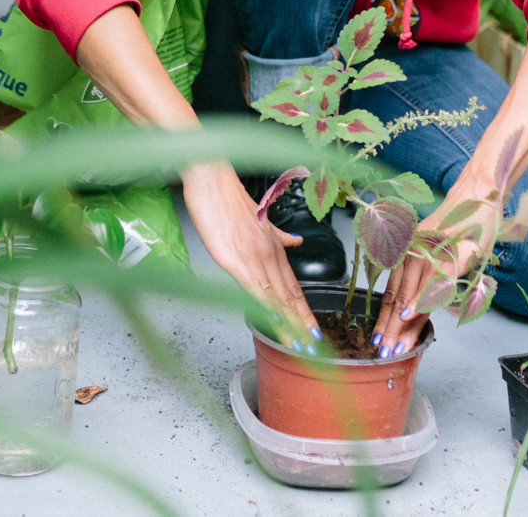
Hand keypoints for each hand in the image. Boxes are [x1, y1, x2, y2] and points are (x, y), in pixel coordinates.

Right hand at [181, 161, 321, 347]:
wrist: (212, 179)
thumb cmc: (228, 197)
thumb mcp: (260, 218)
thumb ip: (279, 236)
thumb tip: (295, 242)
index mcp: (274, 247)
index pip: (294, 286)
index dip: (303, 310)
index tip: (313, 330)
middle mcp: (269, 255)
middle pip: (291, 297)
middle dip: (302, 324)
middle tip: (315, 347)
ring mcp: (253, 259)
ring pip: (277, 298)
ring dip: (289, 324)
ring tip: (300, 346)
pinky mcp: (234, 262)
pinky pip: (256, 291)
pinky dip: (268, 310)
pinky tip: (274, 324)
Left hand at [371, 201, 488, 357]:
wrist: (476, 196)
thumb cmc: (460, 226)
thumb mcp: (435, 250)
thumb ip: (423, 274)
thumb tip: (409, 305)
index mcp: (408, 257)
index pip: (394, 295)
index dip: (386, 321)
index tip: (380, 343)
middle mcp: (413, 256)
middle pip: (399, 299)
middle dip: (391, 331)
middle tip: (383, 354)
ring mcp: (430, 256)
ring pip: (411, 296)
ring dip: (402, 325)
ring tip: (395, 347)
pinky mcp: (450, 257)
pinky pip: (433, 284)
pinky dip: (421, 300)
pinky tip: (411, 315)